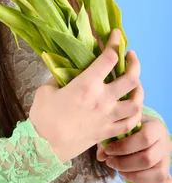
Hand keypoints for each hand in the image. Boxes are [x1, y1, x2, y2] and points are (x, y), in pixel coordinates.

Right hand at [29, 29, 142, 162]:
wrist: (43, 148)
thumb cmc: (42, 117)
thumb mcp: (46, 89)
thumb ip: (60, 78)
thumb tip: (66, 71)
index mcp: (86, 84)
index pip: (108, 58)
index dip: (115, 42)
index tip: (117, 35)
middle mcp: (102, 99)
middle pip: (131, 78)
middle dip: (134, 62)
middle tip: (130, 56)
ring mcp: (107, 117)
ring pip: (136, 102)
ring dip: (139, 89)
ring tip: (135, 83)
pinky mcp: (108, 132)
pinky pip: (130, 123)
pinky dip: (135, 114)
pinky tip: (132, 108)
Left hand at [97, 115, 171, 182]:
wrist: (147, 130)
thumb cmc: (132, 128)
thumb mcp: (122, 127)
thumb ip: (110, 139)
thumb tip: (100, 156)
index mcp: (155, 127)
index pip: (145, 138)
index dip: (124, 147)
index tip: (108, 150)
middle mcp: (165, 143)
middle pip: (148, 159)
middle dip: (125, 164)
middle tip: (110, 163)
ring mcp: (167, 159)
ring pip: (157, 174)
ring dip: (135, 177)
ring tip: (121, 173)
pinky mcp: (167, 172)